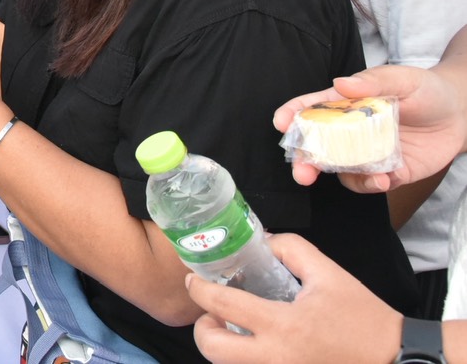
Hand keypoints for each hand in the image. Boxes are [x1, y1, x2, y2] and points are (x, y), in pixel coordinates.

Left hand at [188, 234, 400, 363]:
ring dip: (221, 347)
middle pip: (212, 349)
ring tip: (233, 329)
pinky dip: (244, 359)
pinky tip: (255, 345)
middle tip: (213, 314)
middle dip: (203, 328)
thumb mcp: (329, 275)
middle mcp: (275, 358)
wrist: (395, 361)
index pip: (222, 306)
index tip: (195, 280)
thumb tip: (263, 239)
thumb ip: (292, 250)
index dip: (200, 290)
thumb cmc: (364, 319)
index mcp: (283, 325)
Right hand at [273, 67, 466, 191]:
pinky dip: (372, 186)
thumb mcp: (402, 78)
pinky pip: (370, 183)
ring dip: (343, 178)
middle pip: (317, 146)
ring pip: (341, 170)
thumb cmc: (426, 89)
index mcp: (345, 104)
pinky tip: (385, 180)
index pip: (310, 108)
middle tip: (301, 172)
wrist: (460, 113)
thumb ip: (373, 81)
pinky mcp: (388, 171)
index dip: (291, 114)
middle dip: (304, 160)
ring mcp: (367, 153)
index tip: (280, 123)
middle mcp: (350, 131)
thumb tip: (342, 83)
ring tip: (368, 179)